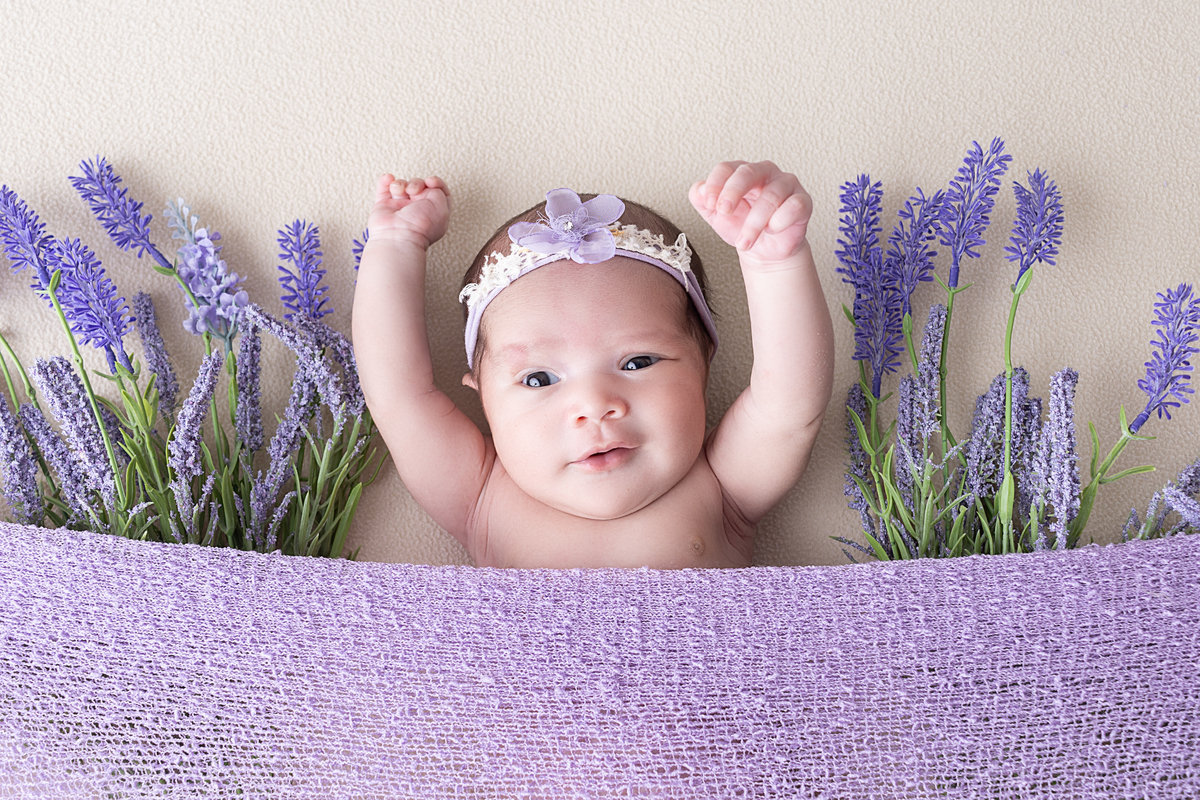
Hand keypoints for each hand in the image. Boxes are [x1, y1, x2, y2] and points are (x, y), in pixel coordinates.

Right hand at [368, 174, 450, 249]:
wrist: (398, 237)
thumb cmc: (421, 226)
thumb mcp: (441, 205)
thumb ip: (438, 190)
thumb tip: (425, 186)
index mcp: (434, 213)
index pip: (438, 192)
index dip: (436, 182)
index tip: (430, 181)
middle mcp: (417, 210)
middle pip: (419, 186)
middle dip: (416, 183)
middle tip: (413, 191)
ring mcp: (400, 207)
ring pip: (402, 185)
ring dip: (402, 183)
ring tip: (400, 191)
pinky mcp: (384, 206)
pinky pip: (384, 188)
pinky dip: (385, 180)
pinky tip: (388, 179)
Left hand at [689, 161, 811, 266]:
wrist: (764, 250)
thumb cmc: (742, 226)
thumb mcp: (716, 215)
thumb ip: (702, 200)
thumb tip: (699, 189)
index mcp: (742, 172)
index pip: (726, 168)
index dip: (715, 184)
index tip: (709, 204)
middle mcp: (765, 173)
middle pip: (748, 172)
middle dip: (733, 192)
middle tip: (724, 212)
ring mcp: (786, 185)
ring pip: (771, 196)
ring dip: (753, 223)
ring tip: (744, 242)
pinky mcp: (803, 201)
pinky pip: (793, 206)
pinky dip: (779, 222)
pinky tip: (771, 231)